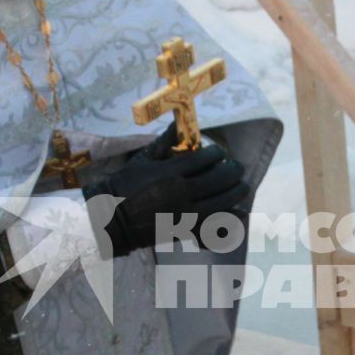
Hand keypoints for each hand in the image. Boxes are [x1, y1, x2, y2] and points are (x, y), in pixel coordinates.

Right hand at [86, 128, 248, 254]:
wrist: (112, 219)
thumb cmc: (125, 185)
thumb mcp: (143, 159)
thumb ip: (164, 141)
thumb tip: (178, 123)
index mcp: (171, 173)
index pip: (207, 158)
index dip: (218, 153)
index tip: (219, 152)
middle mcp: (182, 193)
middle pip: (221, 178)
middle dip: (233, 170)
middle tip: (236, 167)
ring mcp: (186, 214)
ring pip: (224, 202)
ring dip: (237, 192)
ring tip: (242, 186)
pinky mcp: (186, 231)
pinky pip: (215, 227)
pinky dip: (230, 222)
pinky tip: (240, 214)